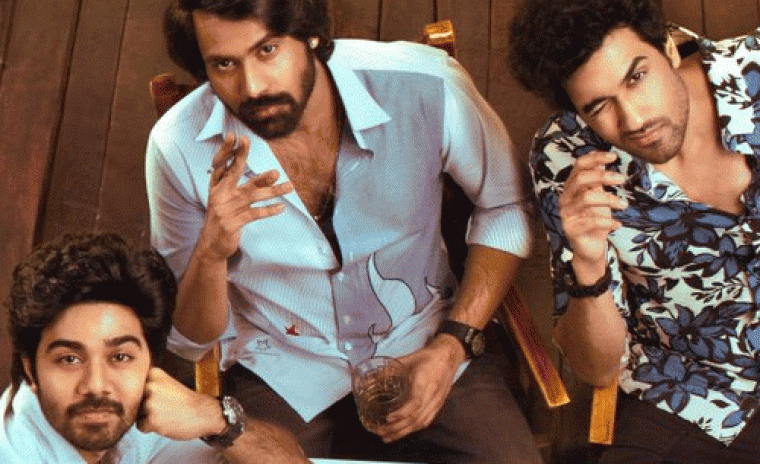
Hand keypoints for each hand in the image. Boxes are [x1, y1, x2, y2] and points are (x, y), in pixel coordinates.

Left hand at [137, 367, 225, 439]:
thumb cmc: (187, 401)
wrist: (205, 413)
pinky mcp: (152, 419)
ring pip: (138, 414)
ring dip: (149, 417)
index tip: (162, 396)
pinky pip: (141, 426)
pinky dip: (151, 428)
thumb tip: (129, 395)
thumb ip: (151, 385)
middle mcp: (150, 385)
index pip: (136, 386)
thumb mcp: (169, 383)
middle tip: (166, 407)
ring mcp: (150, 403)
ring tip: (167, 415)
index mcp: (155, 373)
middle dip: (146, 406)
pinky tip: (165, 423)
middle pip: (136, 400)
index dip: (147, 394)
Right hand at [198, 133, 293, 260]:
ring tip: (290, 186)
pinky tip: (282, 207)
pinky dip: (269, 210)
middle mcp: (219, 195)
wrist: (213, 246)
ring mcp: (225, 209)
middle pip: (232, 172)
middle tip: (247, 140)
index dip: (226, 150)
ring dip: (273, 190)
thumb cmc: (226, 218)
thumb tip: (275, 172)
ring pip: (253, 195)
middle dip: (241, 156)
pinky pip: (255, 214)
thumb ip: (250, 186)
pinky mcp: (232, 223)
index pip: (220, 165)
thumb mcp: (232, 200)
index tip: (234, 136)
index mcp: (216, 187)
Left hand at [374, 335, 464, 441]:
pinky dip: (413, 429)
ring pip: (421, 422)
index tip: (388, 419)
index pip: (415, 401)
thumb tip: (369, 379)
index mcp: (424, 380)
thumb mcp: (406, 360)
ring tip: (387, 437)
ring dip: (404, 432)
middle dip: (398, 428)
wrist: (448, 357)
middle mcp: (432, 394)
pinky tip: (402, 433)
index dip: (402, 413)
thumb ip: (388, 371)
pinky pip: (426, 421)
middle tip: (380, 432)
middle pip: (416, 416)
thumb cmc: (426, 358)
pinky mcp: (438, 406)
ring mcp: (437, 402)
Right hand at [559, 151, 626, 277]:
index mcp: (571, 187)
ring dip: (609, 199)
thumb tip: (605, 157)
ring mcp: (566, 214)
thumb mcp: (598, 196)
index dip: (595, 158)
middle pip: (581, 179)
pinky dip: (608, 222)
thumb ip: (598, 179)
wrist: (590, 247)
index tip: (614, 156)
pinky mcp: (571, 230)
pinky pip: (591, 222)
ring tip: (624, 205)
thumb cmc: (595, 219)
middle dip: (603, 176)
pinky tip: (618, 225)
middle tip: (623, 179)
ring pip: (586, 199)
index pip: (579, 166)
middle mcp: (565, 199)